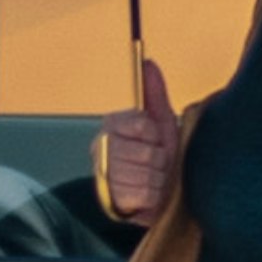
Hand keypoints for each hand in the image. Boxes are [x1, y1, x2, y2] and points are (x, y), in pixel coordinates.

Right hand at [97, 55, 177, 226]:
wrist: (155, 193)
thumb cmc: (157, 155)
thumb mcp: (160, 122)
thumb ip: (154, 92)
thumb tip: (148, 62)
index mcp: (111, 125)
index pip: (142, 125)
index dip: (155, 134)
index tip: (155, 138)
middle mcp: (101, 148)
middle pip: (147, 152)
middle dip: (160, 160)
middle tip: (156, 162)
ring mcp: (104, 175)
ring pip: (146, 174)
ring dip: (158, 179)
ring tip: (153, 178)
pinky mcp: (110, 199)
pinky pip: (143, 195)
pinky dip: (152, 197)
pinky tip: (147, 193)